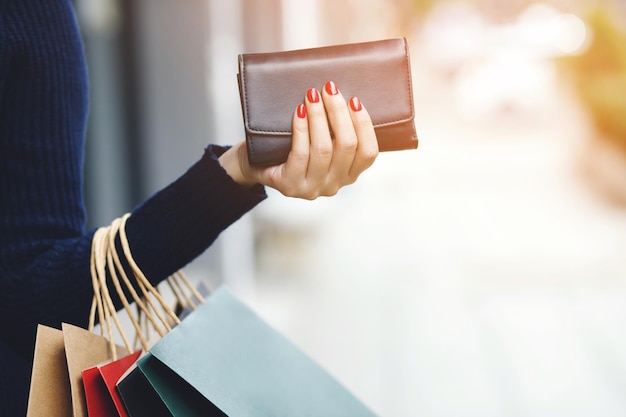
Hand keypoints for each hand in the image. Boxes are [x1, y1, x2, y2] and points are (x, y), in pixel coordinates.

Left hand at [220, 81, 378, 198]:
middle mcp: (333, 185)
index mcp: (348, 175)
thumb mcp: (321, 142)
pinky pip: (300, 154)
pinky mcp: (290, 186)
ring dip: (319, 117)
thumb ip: (336, 128)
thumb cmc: (291, 149)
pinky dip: (301, 130)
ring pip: (324, 149)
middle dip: (339, 113)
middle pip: (347, 146)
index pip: (368, 153)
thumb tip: (341, 93)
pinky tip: (299, 112)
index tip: (354, 100)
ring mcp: (312, 188)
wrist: (257, 166)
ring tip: (312, 95)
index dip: (364, 125)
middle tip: (329, 89)